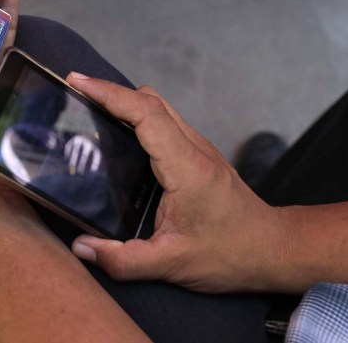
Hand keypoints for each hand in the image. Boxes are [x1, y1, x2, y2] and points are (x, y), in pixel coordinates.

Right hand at [66, 73, 284, 292]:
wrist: (271, 249)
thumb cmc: (231, 253)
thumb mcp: (172, 264)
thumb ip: (124, 260)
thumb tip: (82, 247)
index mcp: (186, 167)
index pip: (145, 113)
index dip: (109, 93)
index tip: (79, 82)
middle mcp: (193, 149)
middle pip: (150, 100)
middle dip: (110, 90)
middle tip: (76, 92)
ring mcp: (197, 149)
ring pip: (158, 107)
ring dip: (124, 102)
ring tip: (90, 109)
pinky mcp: (196, 156)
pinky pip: (163, 123)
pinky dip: (137, 118)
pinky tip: (118, 136)